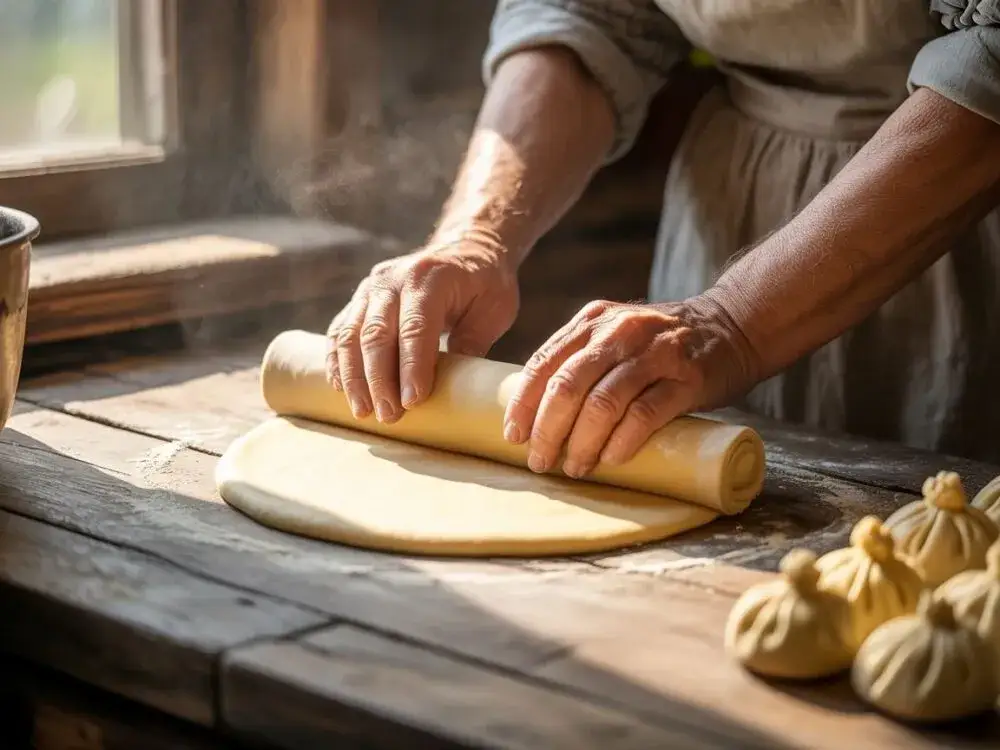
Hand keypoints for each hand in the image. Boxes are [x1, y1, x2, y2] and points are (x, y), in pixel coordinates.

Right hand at [327, 241, 518, 422]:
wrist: (465, 247)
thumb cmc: (485, 284)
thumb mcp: (493, 310)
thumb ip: (473, 345)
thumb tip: (455, 390)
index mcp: (430, 278)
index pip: (416, 328)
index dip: (412, 367)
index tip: (412, 403)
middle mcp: (393, 279)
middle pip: (377, 334)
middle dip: (379, 380)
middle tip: (388, 416)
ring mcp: (371, 288)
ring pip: (351, 335)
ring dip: (354, 377)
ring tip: (363, 411)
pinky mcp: (358, 299)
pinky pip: (339, 332)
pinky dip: (337, 362)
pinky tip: (341, 389)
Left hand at [503, 295, 756, 476]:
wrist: (734, 325)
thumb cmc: (663, 344)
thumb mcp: (617, 334)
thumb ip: (583, 358)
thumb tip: (537, 410)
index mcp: (593, 321)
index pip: (545, 363)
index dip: (524, 403)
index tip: (513, 436)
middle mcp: (619, 332)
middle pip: (567, 385)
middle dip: (547, 429)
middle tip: (541, 461)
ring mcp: (654, 353)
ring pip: (602, 402)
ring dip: (582, 443)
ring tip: (575, 468)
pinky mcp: (686, 378)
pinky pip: (645, 414)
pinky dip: (622, 441)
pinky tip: (610, 460)